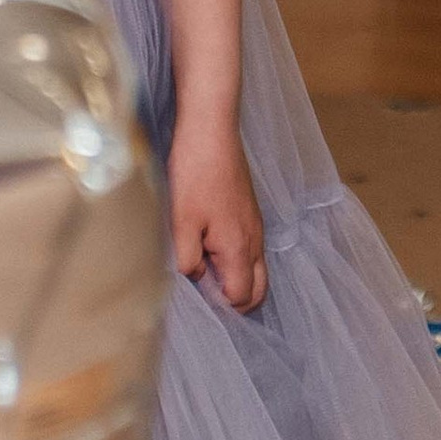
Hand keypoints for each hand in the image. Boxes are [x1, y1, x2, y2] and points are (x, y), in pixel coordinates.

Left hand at [168, 118, 267, 311]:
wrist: (211, 132)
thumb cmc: (195, 175)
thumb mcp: (181, 223)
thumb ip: (188, 261)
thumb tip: (195, 279)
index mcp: (238, 247)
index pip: (242, 296)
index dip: (221, 307)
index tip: (197, 301)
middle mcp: (254, 239)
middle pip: (259, 288)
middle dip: (237, 302)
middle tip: (206, 298)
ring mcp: (255, 223)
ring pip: (256, 268)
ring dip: (236, 280)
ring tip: (204, 274)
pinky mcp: (249, 211)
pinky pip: (251, 249)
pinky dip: (236, 261)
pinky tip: (209, 249)